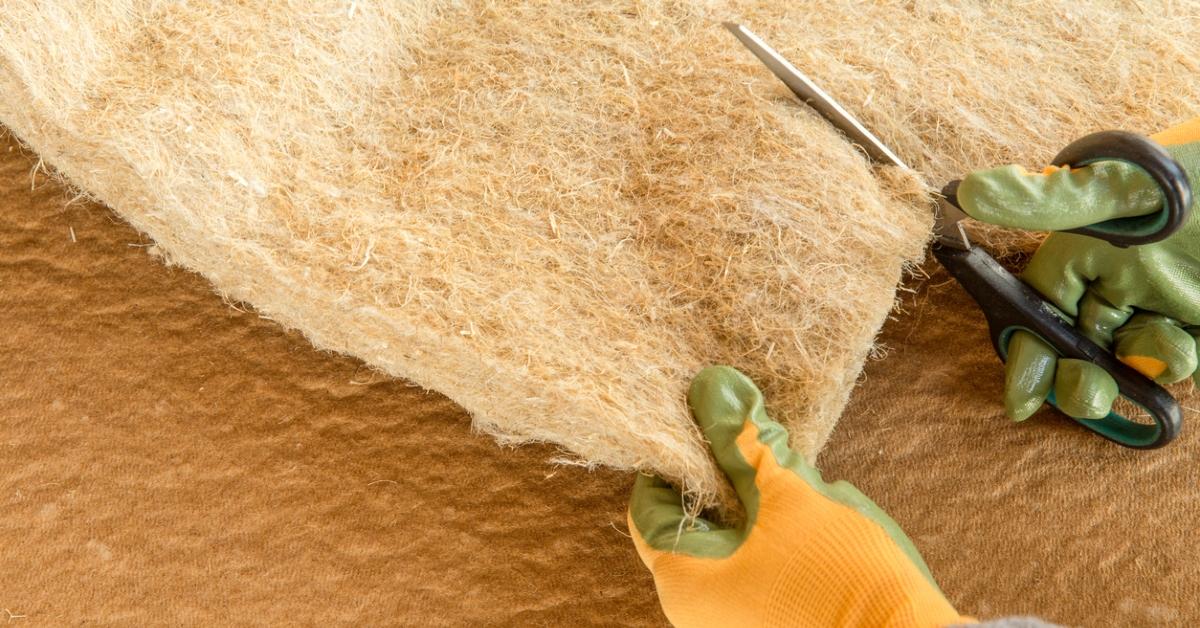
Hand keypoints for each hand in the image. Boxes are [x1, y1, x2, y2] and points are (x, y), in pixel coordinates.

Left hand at [628, 366, 967, 626]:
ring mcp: (729, 617)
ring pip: (724, 541)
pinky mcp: (763, 618)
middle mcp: (694, 607)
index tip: (708, 426)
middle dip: (722, 476)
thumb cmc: (842, 576)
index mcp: (682, 579)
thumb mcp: (790, 496)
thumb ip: (743, 442)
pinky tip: (802, 514)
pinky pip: (749, 563)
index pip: (648, 504)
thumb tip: (712, 389)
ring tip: (788, 479)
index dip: (675, 459)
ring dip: (751, 503)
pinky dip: (766, 532)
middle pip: (688, 521)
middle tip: (755, 444)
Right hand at [956, 119, 1199, 420]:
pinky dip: (1175, 363)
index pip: (1036, 310)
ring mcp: (1158, 303)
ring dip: (1139, 370)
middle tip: (1091, 395)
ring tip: (1169, 348)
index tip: (1020, 403)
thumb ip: (1052, 199)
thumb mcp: (1126, 186)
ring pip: (1128, 361)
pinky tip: (1188, 343)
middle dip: (1079, 379)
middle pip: (1077, 348)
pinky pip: (1174, 360)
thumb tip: (970, 190)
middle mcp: (1114, 281)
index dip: (1026, 355)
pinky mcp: (1196, 321)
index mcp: (1082, 250)